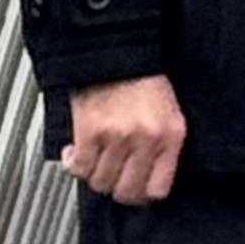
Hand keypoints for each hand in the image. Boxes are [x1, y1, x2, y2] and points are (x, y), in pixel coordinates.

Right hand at [66, 72, 186, 204]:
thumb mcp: (168, 113)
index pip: (158, 188)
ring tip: (95, 162)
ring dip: (95, 176)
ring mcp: (117, 138)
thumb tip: (149, 178)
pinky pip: (79, 168)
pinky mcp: (90, 132)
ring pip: (101, 182)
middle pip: (127, 191)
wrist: (117, 50)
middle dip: (117, 190)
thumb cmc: (143, 78)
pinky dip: (74, 165)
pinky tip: (76, 154)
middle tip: (111, 180)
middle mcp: (146, 140)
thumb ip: (163, 146)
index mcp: (170, 136)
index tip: (135, 190)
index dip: (143, 194)